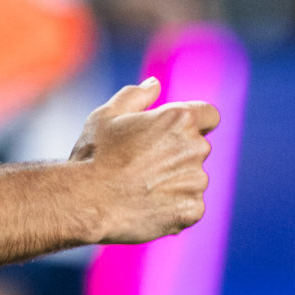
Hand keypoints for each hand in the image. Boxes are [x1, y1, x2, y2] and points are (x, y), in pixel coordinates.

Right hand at [69, 77, 218, 243]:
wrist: (85, 202)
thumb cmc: (94, 156)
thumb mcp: (107, 115)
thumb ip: (136, 96)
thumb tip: (155, 85)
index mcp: (179, 119)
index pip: (209, 115)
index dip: (194, 123)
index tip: (174, 135)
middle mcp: (195, 147)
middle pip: (197, 149)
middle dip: (177, 155)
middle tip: (141, 167)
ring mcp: (196, 181)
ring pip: (193, 179)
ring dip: (175, 183)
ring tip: (140, 190)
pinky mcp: (192, 210)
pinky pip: (190, 206)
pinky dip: (174, 208)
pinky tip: (147, 207)